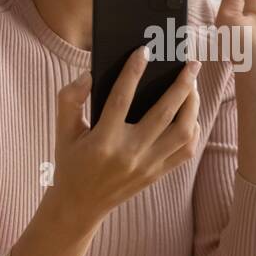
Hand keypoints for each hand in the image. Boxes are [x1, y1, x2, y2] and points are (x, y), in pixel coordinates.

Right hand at [51, 47, 200, 220]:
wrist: (79, 206)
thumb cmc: (71, 162)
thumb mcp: (62, 130)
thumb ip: (70, 99)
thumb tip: (89, 75)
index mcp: (103, 141)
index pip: (121, 99)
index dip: (133, 72)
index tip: (144, 50)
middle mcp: (129, 154)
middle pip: (164, 114)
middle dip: (182, 84)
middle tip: (190, 64)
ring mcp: (147, 166)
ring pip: (182, 132)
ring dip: (192, 105)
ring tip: (192, 85)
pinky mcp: (157, 174)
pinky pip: (186, 150)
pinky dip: (193, 128)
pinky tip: (190, 112)